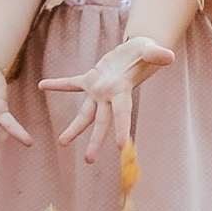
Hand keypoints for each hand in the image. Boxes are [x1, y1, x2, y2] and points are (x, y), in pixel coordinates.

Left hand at [47, 35, 171, 162]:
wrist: (137, 50)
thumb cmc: (147, 52)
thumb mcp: (151, 50)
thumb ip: (156, 54)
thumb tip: (168, 56)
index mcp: (123, 91)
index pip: (122, 113)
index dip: (122, 128)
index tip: (120, 147)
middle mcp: (109, 96)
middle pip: (101, 122)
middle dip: (95, 141)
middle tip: (88, 160)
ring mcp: (99, 90)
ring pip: (85, 113)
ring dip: (74, 128)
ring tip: (62, 143)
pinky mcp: (91, 79)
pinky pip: (72, 84)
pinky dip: (58, 85)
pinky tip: (42, 85)